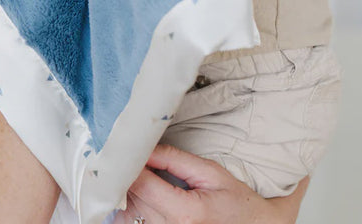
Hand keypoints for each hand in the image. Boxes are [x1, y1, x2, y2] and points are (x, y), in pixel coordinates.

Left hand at [115, 144, 308, 223]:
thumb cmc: (235, 201)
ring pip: (127, 215)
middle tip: (127, 156)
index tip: (127, 147)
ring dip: (127, 193)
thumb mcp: (210, 172)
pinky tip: (137, 196)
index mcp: (186, 213)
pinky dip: (130, 211)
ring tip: (133, 176)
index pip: (143, 184)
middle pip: (132, 199)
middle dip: (127, 176)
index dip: (131, 163)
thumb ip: (175, 159)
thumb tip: (146, 147)